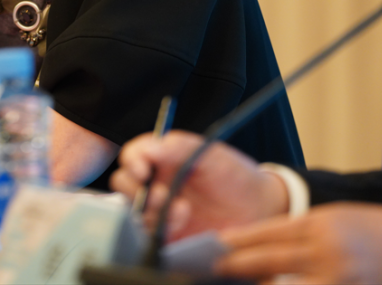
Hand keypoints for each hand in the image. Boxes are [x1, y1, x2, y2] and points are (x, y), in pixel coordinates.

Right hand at [111, 130, 288, 238]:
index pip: (133, 154)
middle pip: (124, 183)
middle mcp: (155, 182)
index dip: (132, 160)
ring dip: (152, 210)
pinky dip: (161, 229)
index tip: (142, 169)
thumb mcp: (211, 154)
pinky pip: (149, 234)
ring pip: (134, 210)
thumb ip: (180, 147)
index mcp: (162, 158)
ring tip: (182, 209)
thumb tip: (151, 148)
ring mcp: (159, 209)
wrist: (257, 209)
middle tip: (160, 194)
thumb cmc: (234, 175)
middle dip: (135, 189)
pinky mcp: (166, 233)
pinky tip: (182, 222)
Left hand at [215, 203, 381, 284]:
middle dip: (238, 267)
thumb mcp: (334, 218)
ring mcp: (338, 280)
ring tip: (246, 282)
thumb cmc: (375, 230)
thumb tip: (257, 246)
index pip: (266, 234)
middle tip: (218, 268)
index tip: (215, 246)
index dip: (237, 242)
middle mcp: (326, 254)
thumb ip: (298, 232)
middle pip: (268, 264)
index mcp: (320, 225)